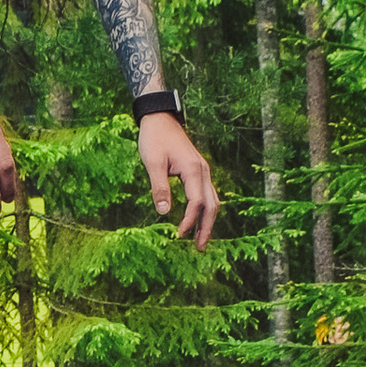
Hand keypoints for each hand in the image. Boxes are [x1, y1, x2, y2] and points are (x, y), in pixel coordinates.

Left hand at [137, 110, 217, 246]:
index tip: (179, 234)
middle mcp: (202, 171)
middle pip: (211, 204)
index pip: (197, 201)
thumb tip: (164, 212)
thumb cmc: (154, 138)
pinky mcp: (198, 171)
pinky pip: (206, 194)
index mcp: (193, 169)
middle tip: (199, 248)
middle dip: (207, 227)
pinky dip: (205, 209)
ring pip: (212, 200)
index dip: (190, 220)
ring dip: (208, 220)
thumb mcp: (153, 162)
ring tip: (200, 239)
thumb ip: (159, 187)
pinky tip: (197, 220)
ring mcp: (202, 170)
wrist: (159, 118)